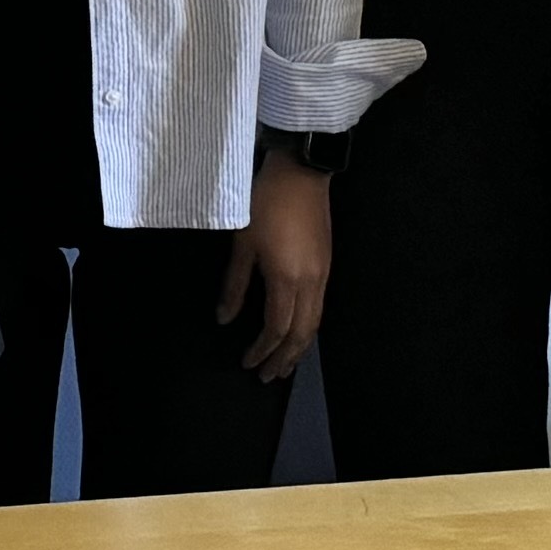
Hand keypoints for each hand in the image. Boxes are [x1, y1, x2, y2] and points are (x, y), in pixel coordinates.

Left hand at [218, 158, 332, 379]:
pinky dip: (307, 328)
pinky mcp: (326, 264)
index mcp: (287, 280)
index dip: (263, 350)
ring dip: (299, 347)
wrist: (300, 172)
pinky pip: (319, 308)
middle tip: (268, 377)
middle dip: (285, 358)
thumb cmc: (265, 204)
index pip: (277, 328)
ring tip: (284, 364)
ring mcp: (323, 274)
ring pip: (314, 323)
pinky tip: (297, 331)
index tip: (248, 363)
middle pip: (301, 333)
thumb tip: (224, 318)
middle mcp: (311, 283)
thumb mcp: (242, 243)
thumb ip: (235, 284)